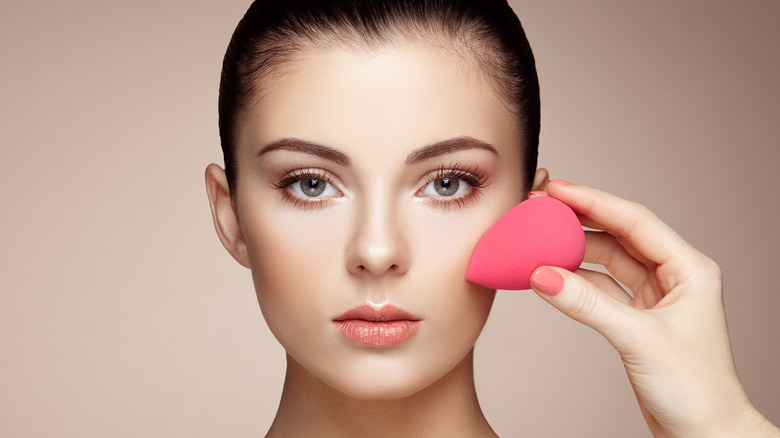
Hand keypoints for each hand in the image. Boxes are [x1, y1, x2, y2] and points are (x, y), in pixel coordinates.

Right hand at [528, 181, 778, 437]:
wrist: (704, 434)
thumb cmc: (694, 389)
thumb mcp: (638, 338)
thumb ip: (587, 304)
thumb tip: (542, 275)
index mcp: (689, 269)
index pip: (635, 222)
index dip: (593, 201)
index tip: (558, 189)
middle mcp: (674, 276)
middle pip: (619, 235)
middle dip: (580, 220)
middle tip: (542, 208)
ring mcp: (655, 296)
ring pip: (608, 260)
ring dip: (574, 251)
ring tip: (540, 239)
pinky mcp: (638, 317)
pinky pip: (601, 287)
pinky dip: (576, 280)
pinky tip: (552, 275)